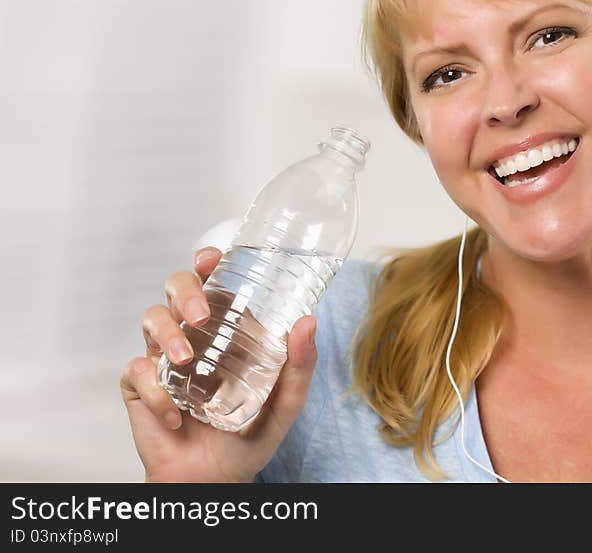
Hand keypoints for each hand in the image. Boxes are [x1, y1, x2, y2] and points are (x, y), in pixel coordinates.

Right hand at [120, 247, 317, 481]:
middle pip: (177, 288)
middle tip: (200, 316)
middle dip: (185, 291)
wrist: (215, 480)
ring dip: (166, 334)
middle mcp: (195, 336)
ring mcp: (165, 359)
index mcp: (228, 330)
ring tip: (186, 361)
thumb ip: (299, 366)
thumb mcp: (285, 403)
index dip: (207, 262)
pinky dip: (155, 391)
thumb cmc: (249, 438)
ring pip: (151, 318)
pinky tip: (175, 415)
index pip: (214, 283)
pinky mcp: (140, 385)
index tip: (212, 258)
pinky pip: (136, 371)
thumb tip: (308, 321)